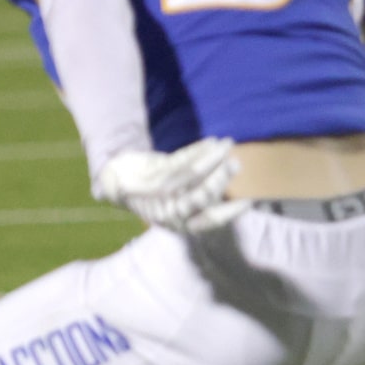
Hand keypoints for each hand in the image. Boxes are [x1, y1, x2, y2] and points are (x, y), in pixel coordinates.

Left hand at [92, 139, 247, 232]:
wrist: (116, 179)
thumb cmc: (158, 191)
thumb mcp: (180, 200)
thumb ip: (203, 199)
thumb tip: (241, 196)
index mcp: (178, 223)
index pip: (208, 221)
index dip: (229, 213)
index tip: (248, 202)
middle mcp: (168, 212)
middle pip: (199, 197)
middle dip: (220, 180)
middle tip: (236, 164)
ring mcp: (156, 194)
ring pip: (189, 174)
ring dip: (212, 157)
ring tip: (228, 145)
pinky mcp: (148, 175)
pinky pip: (177, 161)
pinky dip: (197, 150)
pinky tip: (212, 142)